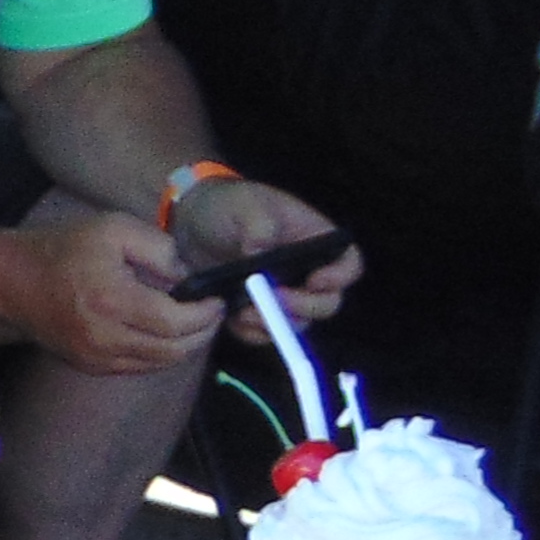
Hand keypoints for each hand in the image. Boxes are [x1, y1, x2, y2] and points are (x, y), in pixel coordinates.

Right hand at [8, 213, 218, 377]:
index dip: (205, 315)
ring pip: (157, 364)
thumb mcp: (114, 228)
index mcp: (113, 300)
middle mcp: (105, 337)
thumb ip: (158, 248)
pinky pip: (137, 367)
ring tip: (193, 323)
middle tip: (212, 314)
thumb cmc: (64, 249)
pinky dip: (158, 353)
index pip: (176, 322)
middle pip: (173, 350)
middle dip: (201, 334)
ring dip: (183, 346)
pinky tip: (164, 332)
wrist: (13, 280)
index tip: (217, 300)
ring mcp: (95, 357)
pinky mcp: (89, 365)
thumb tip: (187, 275)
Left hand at [166, 178, 364, 320]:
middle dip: (305, 307)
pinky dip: (252, 332)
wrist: (191, 228)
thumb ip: (257, 222)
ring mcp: (284, 296)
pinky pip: (265, 335)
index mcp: (315, 240)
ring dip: (275, 323)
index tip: (315, 280)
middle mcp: (307, 273)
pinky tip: (233, 318)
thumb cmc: (227, 207)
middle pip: (327, 303)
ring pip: (296, 324)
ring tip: (245, 310)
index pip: (348, 263)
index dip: (340, 276)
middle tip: (276, 299)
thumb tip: (260, 251)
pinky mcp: (258, 314)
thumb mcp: (242, 204)